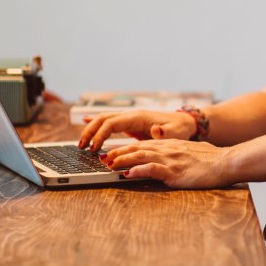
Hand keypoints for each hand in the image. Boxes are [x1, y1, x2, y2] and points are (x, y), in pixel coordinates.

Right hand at [78, 109, 195, 149]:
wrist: (184, 123)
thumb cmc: (179, 129)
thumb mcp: (175, 133)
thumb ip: (164, 133)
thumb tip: (155, 130)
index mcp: (138, 117)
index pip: (111, 123)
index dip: (100, 135)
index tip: (94, 149)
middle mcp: (131, 116)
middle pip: (103, 119)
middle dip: (90, 131)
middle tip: (81, 147)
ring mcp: (129, 119)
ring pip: (104, 120)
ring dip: (91, 130)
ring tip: (82, 144)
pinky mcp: (130, 125)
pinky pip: (110, 122)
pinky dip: (97, 123)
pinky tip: (84, 123)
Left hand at [101, 138, 227, 188]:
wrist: (226, 162)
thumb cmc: (213, 159)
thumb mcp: (192, 152)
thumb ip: (179, 153)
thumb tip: (172, 159)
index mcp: (171, 145)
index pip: (143, 144)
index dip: (125, 148)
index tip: (112, 153)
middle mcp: (168, 149)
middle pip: (137, 148)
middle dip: (118, 153)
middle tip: (102, 158)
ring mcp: (171, 159)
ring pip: (141, 156)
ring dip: (122, 160)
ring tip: (109, 164)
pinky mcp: (175, 171)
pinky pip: (153, 169)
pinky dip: (138, 170)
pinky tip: (128, 173)